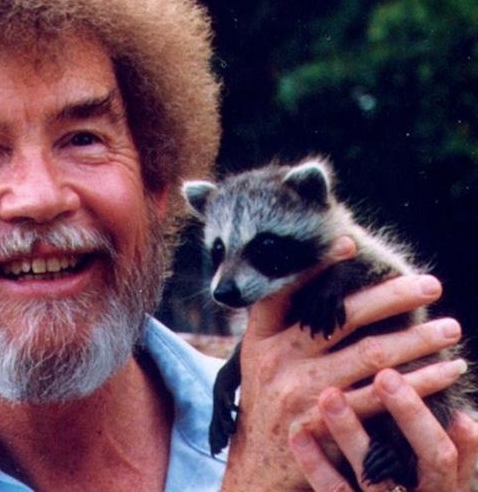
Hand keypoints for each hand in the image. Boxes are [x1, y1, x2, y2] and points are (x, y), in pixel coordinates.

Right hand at [219, 238, 463, 490]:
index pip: (285, 292)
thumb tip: (314, 273)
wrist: (258, 462)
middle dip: (391, 298)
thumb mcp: (257, 354)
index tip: (351, 245)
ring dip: (417, 340)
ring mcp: (304, 393)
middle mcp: (280, 360)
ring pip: (371, 357)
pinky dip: (421, 384)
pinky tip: (446, 371)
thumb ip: (276, 317)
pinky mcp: (329, 426)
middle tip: (430, 284)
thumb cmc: (266, 396)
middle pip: (340, 318)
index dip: (316, 266)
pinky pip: (384, 399)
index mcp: (262, 338)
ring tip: (450, 329)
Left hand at [288, 368, 477, 490]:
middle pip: (413, 458)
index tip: (404, 378)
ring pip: (368, 472)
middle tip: (385, 375)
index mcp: (443, 487)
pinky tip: (298, 433)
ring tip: (331, 395)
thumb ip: (459, 453)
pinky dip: (314, 463)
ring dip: (349, 431)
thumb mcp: (445, 481)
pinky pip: (332, 491)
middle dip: (405, 415)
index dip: (426, 419)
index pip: (441, 452)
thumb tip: (464, 416)